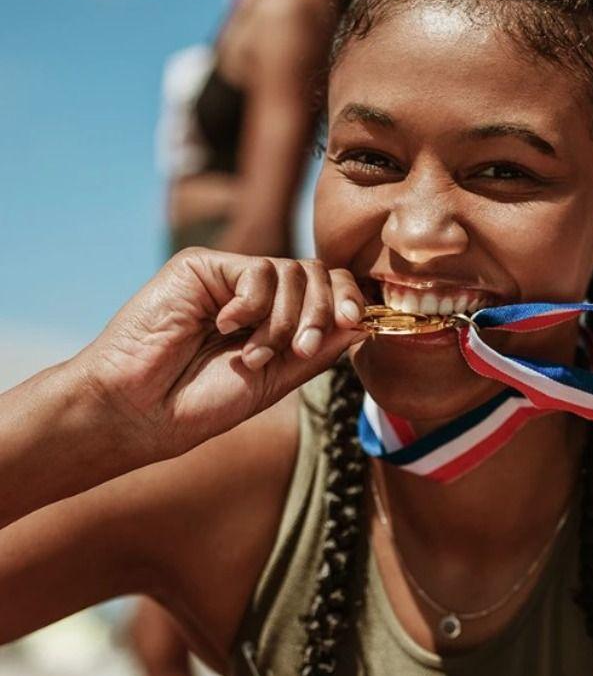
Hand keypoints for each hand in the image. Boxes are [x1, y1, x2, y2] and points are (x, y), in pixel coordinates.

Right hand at [73, 248, 366, 460]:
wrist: (144, 408)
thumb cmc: (203, 401)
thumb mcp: (276, 378)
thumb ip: (318, 347)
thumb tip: (364, 320)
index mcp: (277, 321)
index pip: (327, 292)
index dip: (348, 300)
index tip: (356, 322)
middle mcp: (257, 296)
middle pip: (317, 275)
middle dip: (321, 311)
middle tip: (299, 348)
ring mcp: (230, 279)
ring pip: (292, 271)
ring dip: (282, 320)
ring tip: (252, 355)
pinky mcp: (203, 266)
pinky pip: (257, 269)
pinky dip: (252, 305)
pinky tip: (224, 328)